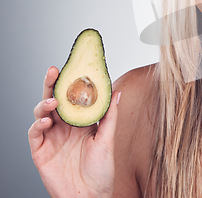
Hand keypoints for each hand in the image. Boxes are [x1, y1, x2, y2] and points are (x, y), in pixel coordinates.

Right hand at [28, 66, 120, 197]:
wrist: (90, 196)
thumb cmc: (101, 171)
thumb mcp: (108, 140)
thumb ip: (110, 116)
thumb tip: (116, 92)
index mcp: (81, 121)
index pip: (73, 97)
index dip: (71, 82)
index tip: (73, 66)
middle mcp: (65, 127)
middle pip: (55, 100)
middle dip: (52, 84)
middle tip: (54, 71)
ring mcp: (52, 138)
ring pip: (42, 113)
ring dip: (45, 103)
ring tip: (53, 100)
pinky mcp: (41, 151)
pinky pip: (34, 134)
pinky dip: (37, 125)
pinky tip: (45, 122)